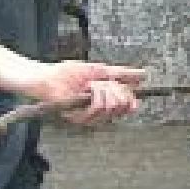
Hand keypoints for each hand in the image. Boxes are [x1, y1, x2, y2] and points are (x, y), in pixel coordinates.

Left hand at [20, 61, 143, 125]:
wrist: (46, 78)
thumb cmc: (68, 72)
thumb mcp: (99, 69)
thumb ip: (121, 73)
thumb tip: (142, 74)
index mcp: (104, 101)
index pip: (126, 105)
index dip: (130, 100)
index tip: (132, 95)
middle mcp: (98, 111)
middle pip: (122, 105)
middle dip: (116, 89)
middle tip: (103, 83)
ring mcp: (89, 116)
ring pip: (110, 106)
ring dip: (103, 91)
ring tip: (90, 86)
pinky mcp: (80, 118)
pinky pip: (97, 108)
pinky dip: (94, 94)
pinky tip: (86, 90)